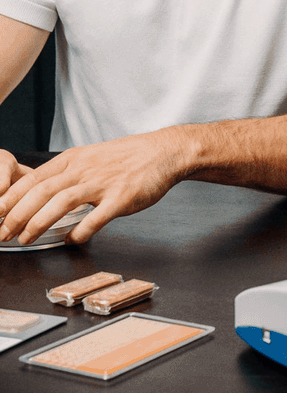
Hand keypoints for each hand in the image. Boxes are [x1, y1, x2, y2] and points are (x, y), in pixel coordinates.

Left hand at [0, 131, 191, 244]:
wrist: (164, 152)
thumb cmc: (127, 158)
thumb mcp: (91, 157)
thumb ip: (66, 174)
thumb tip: (38, 195)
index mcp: (73, 159)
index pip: (32, 179)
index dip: (10, 199)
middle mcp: (84, 169)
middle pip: (41, 191)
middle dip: (16, 215)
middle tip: (3, 234)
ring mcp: (103, 183)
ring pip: (61, 202)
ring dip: (38, 223)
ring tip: (25, 239)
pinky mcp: (122, 198)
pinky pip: (96, 217)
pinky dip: (80, 231)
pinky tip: (72, 240)